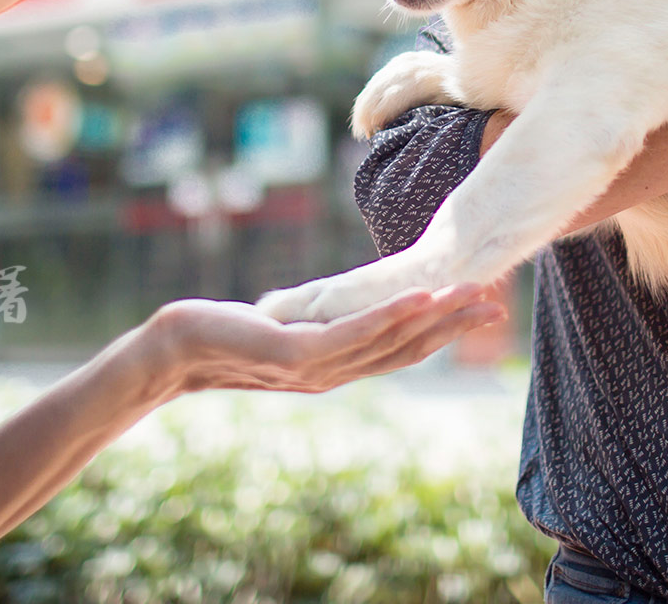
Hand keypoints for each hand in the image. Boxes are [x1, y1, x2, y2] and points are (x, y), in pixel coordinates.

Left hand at [131, 285, 505, 396]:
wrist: (170, 352)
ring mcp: (315, 368)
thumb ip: (311, 324)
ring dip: (435, 317)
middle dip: (453, 326)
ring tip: (471, 293)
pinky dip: (389, 316)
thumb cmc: (219, 336)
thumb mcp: (277, 329)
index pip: (398, 351)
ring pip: (388, 341)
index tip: (479, 309)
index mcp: (333, 368)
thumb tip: (328, 307)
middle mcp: (331, 373)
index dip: (442, 332)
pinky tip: (419, 296)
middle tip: (498, 304)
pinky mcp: (294, 355)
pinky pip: (350, 333)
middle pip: (406, 349)